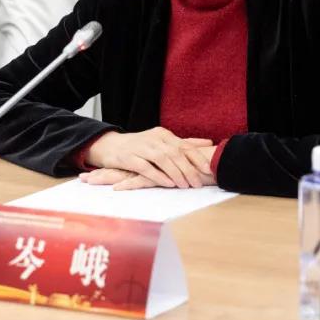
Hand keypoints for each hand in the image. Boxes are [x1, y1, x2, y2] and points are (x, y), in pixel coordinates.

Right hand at [84, 127, 213, 188]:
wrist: (111, 146)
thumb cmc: (141, 146)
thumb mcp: (162, 142)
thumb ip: (184, 143)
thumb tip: (208, 143)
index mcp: (163, 135)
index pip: (184, 145)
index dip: (197, 157)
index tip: (208, 169)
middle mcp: (154, 139)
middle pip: (175, 153)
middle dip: (188, 169)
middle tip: (198, 183)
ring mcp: (141, 147)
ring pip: (162, 160)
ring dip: (176, 173)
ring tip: (185, 185)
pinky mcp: (129, 158)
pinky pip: (146, 167)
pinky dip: (158, 176)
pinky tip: (168, 184)